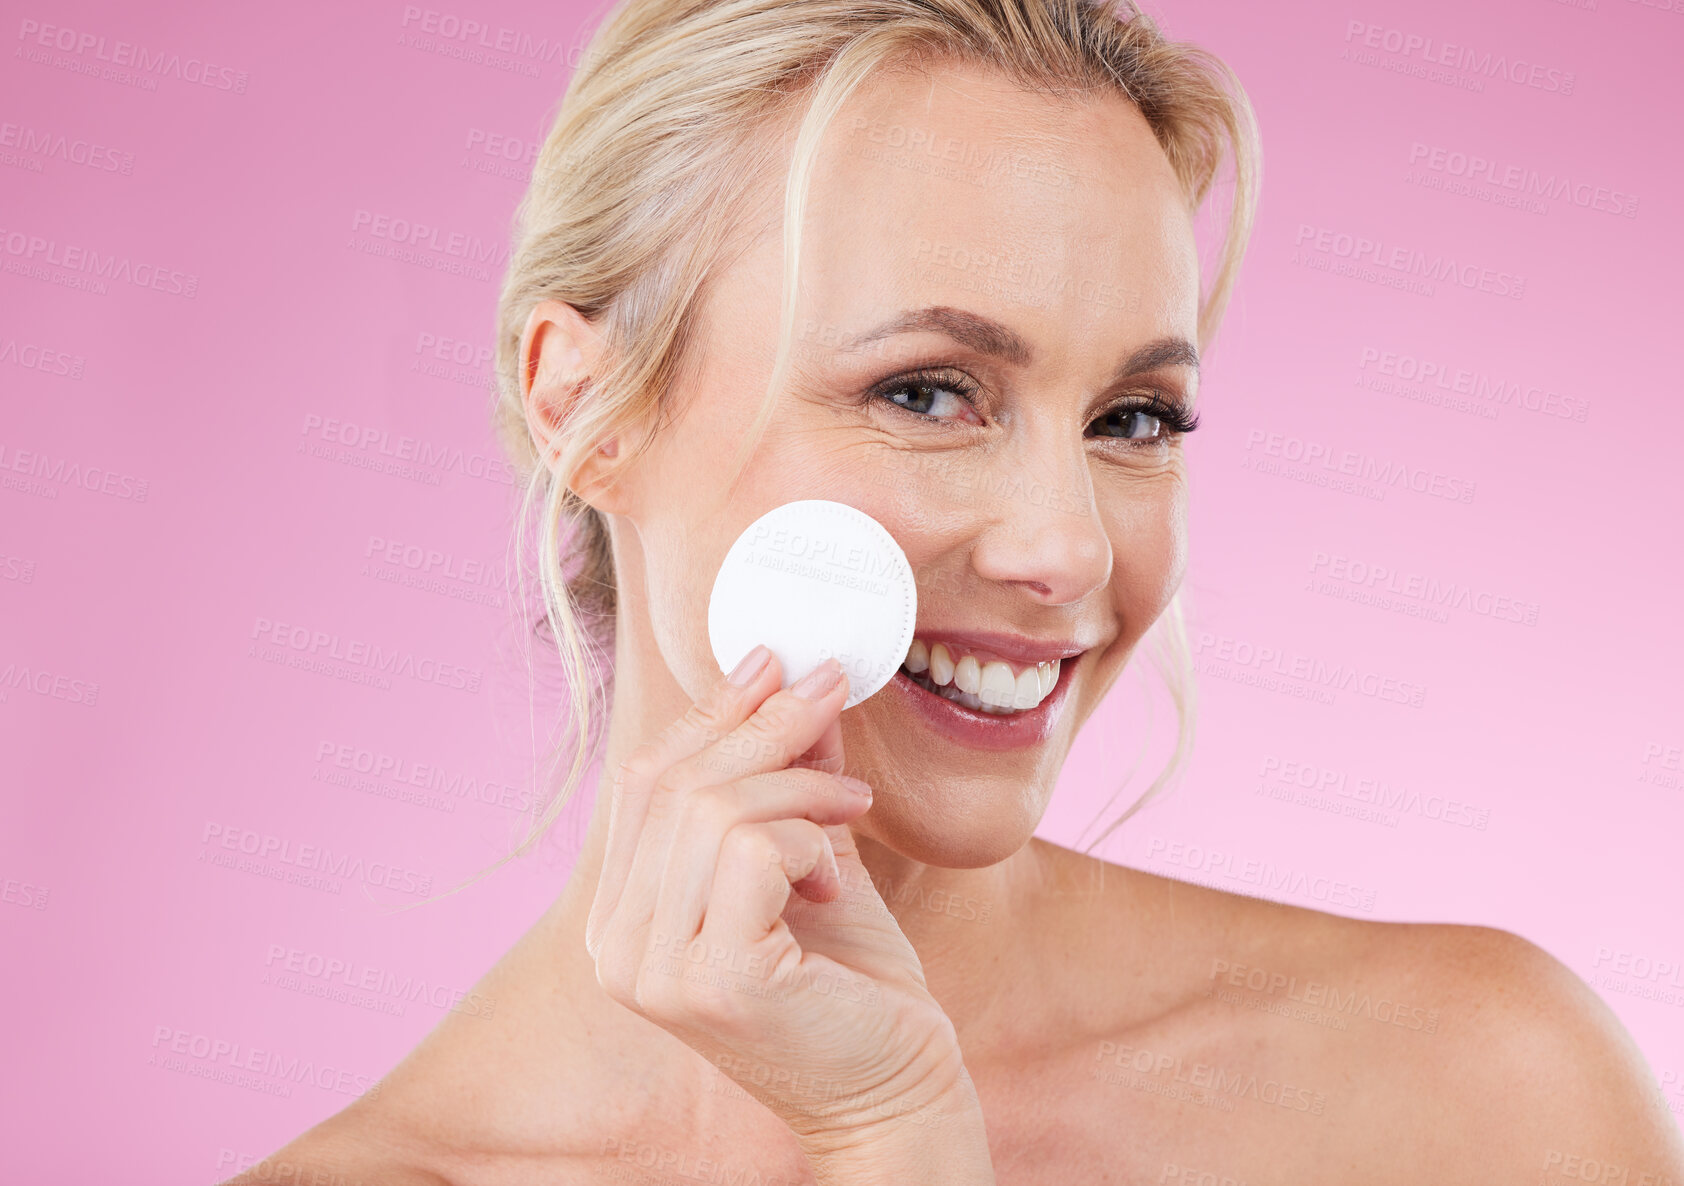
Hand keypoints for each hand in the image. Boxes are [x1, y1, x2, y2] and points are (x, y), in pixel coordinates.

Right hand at [584, 645, 992, 1176]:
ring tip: (852, 809)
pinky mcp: (715, 981)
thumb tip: (788, 678)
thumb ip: (787, 777)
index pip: (645, 780)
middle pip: (676, 783)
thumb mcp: (812, 856)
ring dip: (801, 787)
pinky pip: (754, 852)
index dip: (710, 710)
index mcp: (625, 918)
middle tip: (830, 690)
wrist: (895, 1092)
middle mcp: (619, 949)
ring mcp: (657, 971)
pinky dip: (808, 840)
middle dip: (764, 723)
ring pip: (716, 810)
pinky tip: (835, 873)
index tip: (773, 661)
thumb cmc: (852, 984)